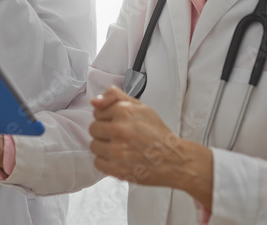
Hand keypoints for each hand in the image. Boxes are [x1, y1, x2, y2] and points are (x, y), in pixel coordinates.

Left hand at [89, 86, 213, 209]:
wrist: (174, 159)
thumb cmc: (158, 133)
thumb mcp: (141, 107)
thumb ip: (115, 97)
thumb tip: (94, 102)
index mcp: (123, 111)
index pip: (97, 112)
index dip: (107, 118)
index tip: (118, 123)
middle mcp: (118, 129)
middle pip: (93, 129)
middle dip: (104, 132)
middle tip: (120, 136)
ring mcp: (116, 150)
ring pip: (94, 146)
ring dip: (104, 148)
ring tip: (120, 148)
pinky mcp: (116, 168)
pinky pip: (97, 162)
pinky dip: (107, 162)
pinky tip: (119, 159)